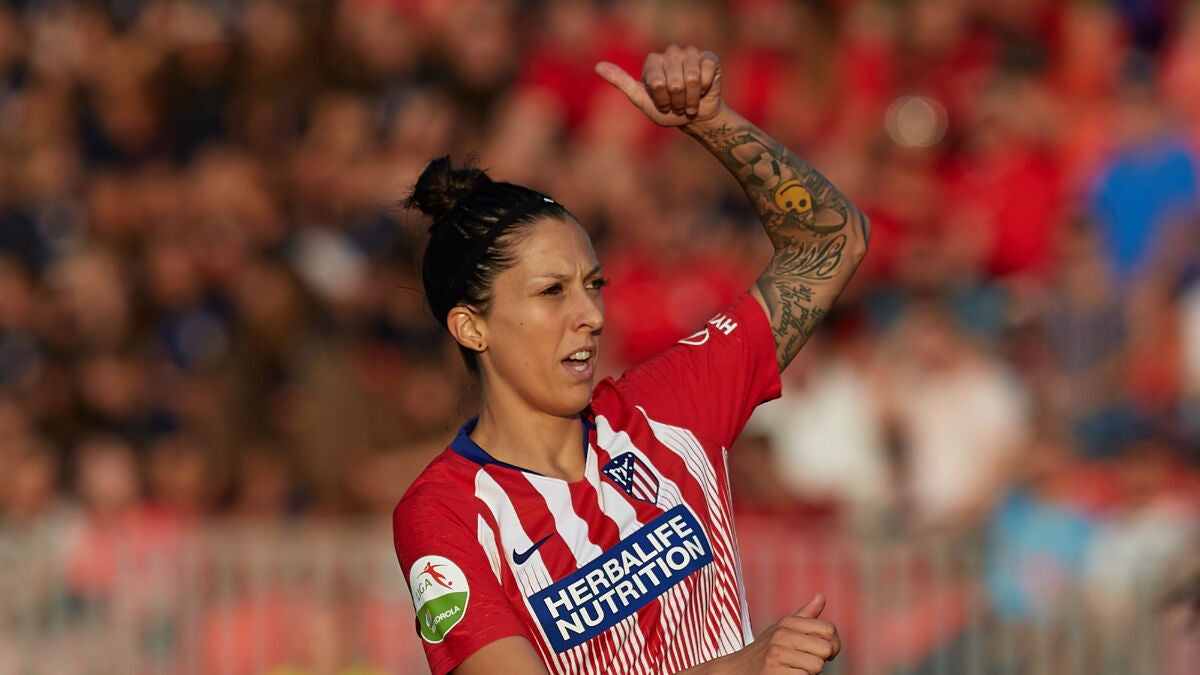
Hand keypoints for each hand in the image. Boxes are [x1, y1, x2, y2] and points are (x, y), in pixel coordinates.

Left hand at [595, 45, 723, 127]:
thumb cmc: (667, 111)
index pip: (656, 83)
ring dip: (692, 98)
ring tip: (690, 100)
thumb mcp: (641, 100)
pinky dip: (705, 88)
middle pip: (675, 83)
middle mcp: (670, 53)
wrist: (696, 117)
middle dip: (678, 102)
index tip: (663, 104)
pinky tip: (703, 89)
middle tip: (679, 105)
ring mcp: (690, 53)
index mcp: (652, 61)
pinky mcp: (708, 58)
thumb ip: (621, 82)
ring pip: (691, 78)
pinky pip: (706, 72)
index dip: (662, 100)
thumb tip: (598, 66)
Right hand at [715, 594, 840, 673]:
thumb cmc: (767, 649)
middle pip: (826, 649)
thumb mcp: (783, 629)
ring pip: (816, 666)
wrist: (738, 669)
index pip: (829, 629)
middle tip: (807, 662)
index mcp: (788, 622)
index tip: (825, 653)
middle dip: (821, 660)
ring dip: (809, 673)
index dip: (834, 644)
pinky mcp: (772, 673)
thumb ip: (805, 615)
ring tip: (794, 669)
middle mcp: (782, 634)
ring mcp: (776, 653)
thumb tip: (821, 596)